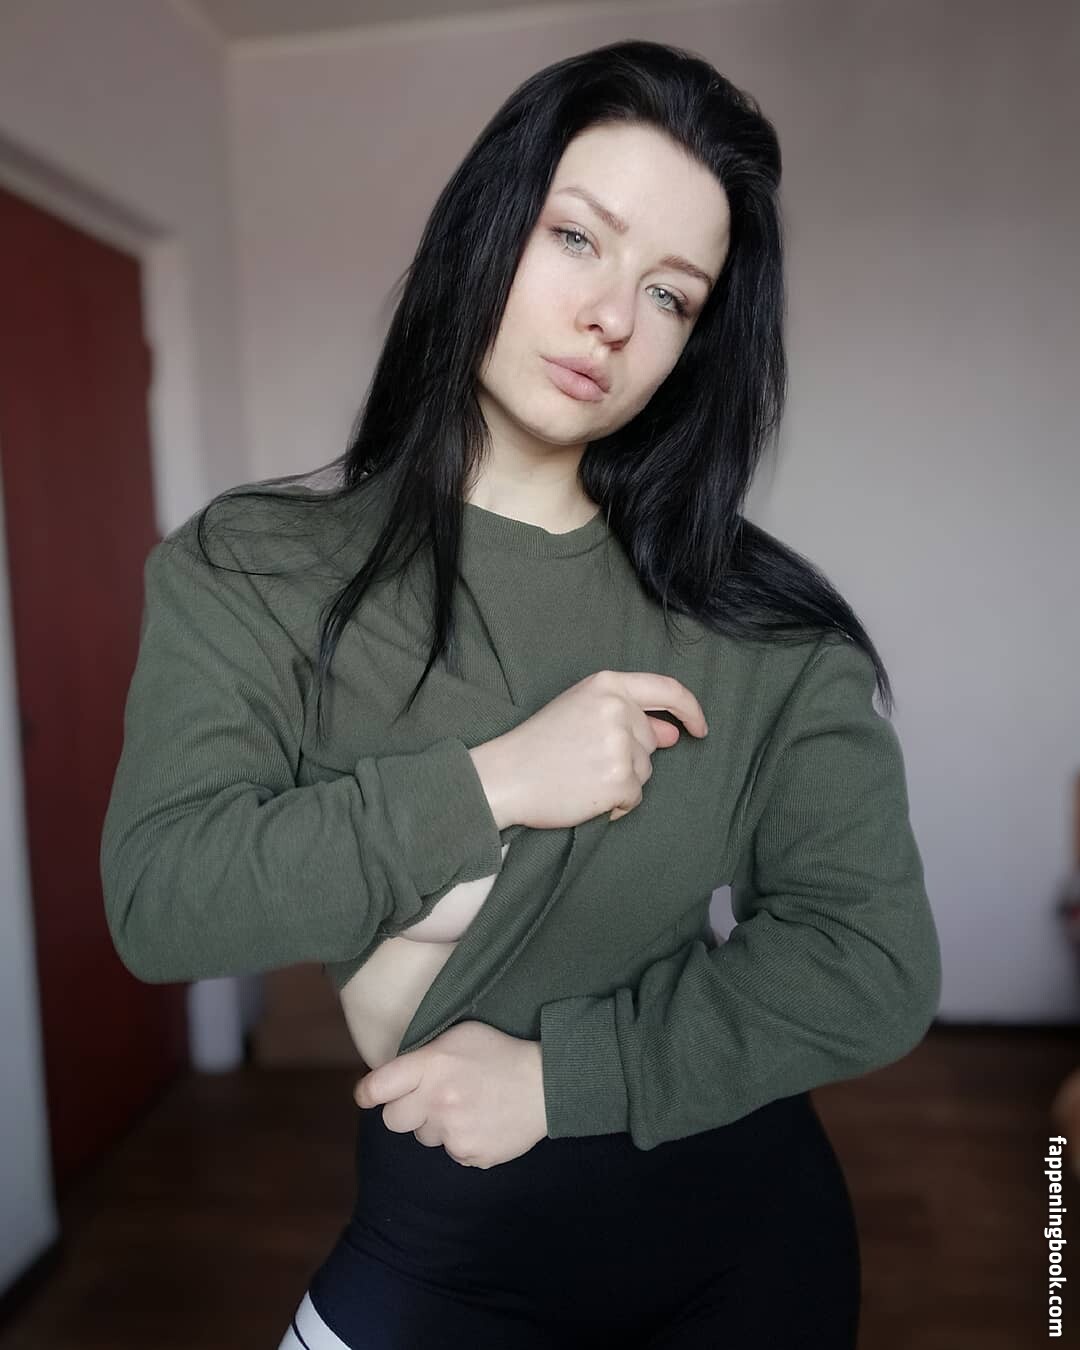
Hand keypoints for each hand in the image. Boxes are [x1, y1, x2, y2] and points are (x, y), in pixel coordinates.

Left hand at [353, 1020, 547, 1168]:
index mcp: (431, 1065)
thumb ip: (425, 1051)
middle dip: (405, 1109)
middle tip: (429, 1098)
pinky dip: (462, 1141)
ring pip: (424, 1137)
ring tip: (466, 1106)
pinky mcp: (470, 1155)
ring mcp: (454, 1132)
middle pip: (392, 1119)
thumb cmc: (502, 1052)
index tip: (368, 1096)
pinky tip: (482, 1121)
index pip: (378, 1087)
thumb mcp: (461, 1034)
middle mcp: (437, 1101)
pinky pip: (452, 1152)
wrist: (546, 1084)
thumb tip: (397, 1070)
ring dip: (436, 1125)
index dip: (367, 1093)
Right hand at [473, 669, 708, 828]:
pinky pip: (634, 797)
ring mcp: (621, 746)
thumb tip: (674, 733)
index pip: (668, 690)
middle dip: (631, 755)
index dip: (690, 709)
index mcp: (608, 685)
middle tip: (587, 760)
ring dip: (622, 780)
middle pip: (651, 740)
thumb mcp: (580, 709)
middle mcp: (618, 710)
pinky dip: (616, 803)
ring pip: (645, 770)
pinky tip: (586, 795)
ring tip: (582, 776)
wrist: (506, 776)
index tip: (698, 728)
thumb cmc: (539, 742)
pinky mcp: (620, 781)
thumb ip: (628, 713)